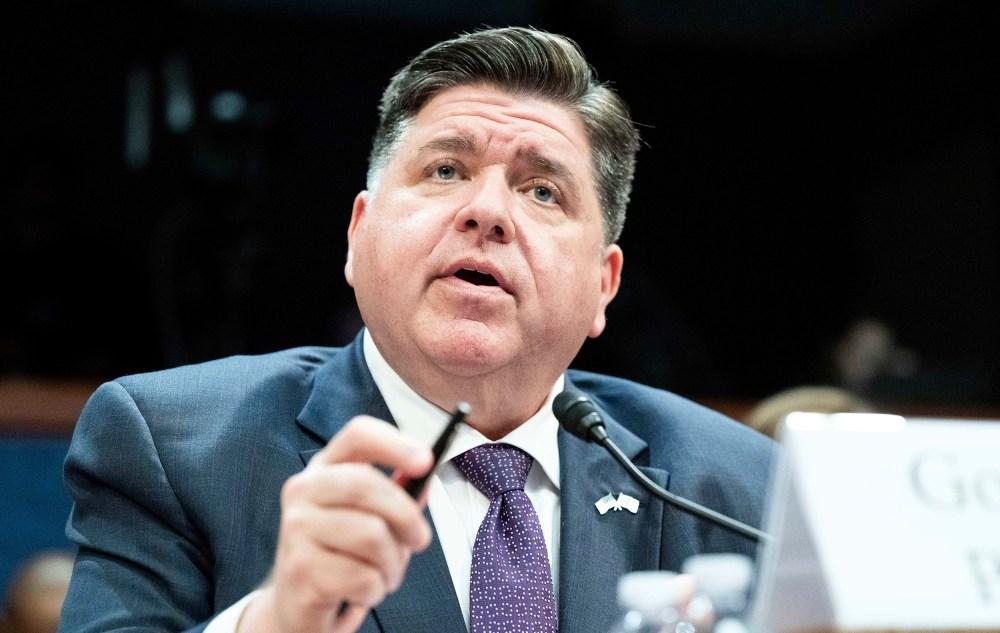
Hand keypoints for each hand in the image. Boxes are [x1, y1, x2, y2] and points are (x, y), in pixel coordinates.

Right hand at [238, 416, 433, 632]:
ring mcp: (296, 528)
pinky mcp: (299, 569)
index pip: (358, 435)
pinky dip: (376, 590)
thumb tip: (424, 480)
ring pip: (372, 536)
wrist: (298, 602)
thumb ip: (398, 495)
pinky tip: (361, 591)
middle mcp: (303, 490)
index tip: (425, 460)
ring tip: (384, 572)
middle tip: (420, 539)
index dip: (394, 443)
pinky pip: (363, 577)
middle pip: (367, 485)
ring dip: (392, 563)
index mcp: (325, 468)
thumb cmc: (342, 552)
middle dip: (406, 516)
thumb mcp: (370, 517)